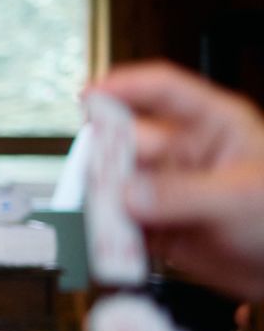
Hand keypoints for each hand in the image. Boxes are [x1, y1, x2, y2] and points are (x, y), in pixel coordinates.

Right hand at [91, 61, 263, 298]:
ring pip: (117, 187)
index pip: (161, 90)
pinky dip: (111, 236)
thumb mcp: (242, 196)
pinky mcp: (158, 225)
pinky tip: (117, 244)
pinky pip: (120, 225)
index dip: (124, 86)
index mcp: (212, 125)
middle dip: (108, 163)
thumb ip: (182, 194)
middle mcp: (183, 153)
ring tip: (113, 224)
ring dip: (107, 205)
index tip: (89, 95)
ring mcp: (167, 189)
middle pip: (126, 143)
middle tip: (106, 185)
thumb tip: (130, 195)